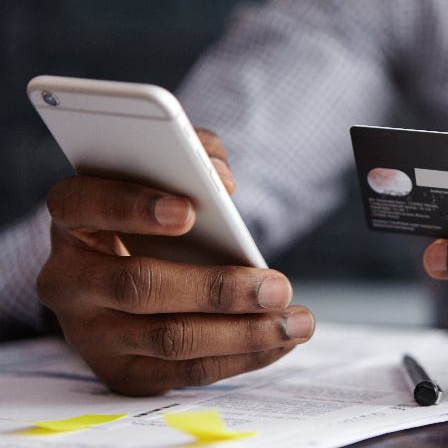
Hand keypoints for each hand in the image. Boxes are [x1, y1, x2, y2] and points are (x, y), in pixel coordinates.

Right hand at [37, 129, 314, 395]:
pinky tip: (280, 341)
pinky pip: (186, 372)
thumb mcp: (164, 178)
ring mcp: (91, 334)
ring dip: (244, 333)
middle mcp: (69, 280)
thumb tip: (222, 182)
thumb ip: (193, 157)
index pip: (84, 205)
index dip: (133, 206)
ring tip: (296, 321)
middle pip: (139, 287)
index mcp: (72, 220)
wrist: (125, 284)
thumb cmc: (152, 219)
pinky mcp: (122, 372)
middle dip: (217, 289)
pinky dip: (242, 358)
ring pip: (170, 339)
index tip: (191, 211)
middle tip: (278, 287)